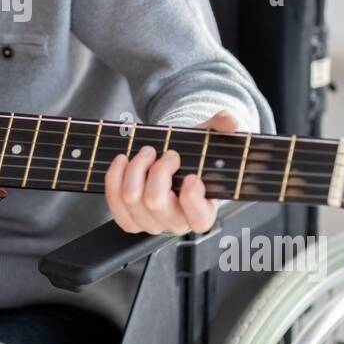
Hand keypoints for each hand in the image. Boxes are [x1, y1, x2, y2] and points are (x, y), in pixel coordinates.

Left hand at [102, 110, 240, 235]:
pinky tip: (123, 161)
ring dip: (135, 168)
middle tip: (165, 153)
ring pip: (132, 199)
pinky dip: (114, 178)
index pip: (198, 218)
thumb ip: (224, 125)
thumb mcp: (213, 136)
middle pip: (156, 202)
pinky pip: (115, 204)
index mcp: (205, 210)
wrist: (175, 158)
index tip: (191, 175)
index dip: (191, 198)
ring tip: (146, 152)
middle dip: (157, 170)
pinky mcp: (130, 218)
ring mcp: (152, 222)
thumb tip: (228, 121)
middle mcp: (178, 222)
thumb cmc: (196, 153)